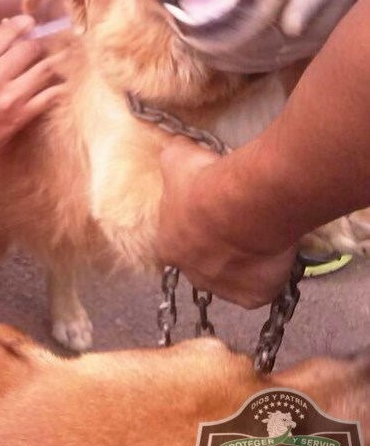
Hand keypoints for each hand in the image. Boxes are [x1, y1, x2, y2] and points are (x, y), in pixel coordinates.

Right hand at [0, 15, 61, 172]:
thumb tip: (15, 30)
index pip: (6, 32)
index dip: (24, 23)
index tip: (32, 22)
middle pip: (30, 48)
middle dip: (42, 42)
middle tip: (49, 41)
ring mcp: (9, 98)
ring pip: (45, 69)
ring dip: (56, 61)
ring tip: (65, 54)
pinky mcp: (21, 117)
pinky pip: (50, 95)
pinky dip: (58, 86)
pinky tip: (61, 82)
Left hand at [157, 137, 298, 308]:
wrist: (245, 204)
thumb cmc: (206, 182)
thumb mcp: (177, 158)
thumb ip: (173, 157)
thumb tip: (176, 149)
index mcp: (168, 245)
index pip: (179, 239)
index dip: (196, 223)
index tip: (213, 210)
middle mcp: (191, 273)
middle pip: (206, 260)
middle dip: (220, 245)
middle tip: (241, 222)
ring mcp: (222, 289)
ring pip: (235, 275)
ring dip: (246, 259)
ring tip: (262, 234)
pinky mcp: (253, 296)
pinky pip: (262, 287)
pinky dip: (271, 272)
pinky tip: (277, 250)